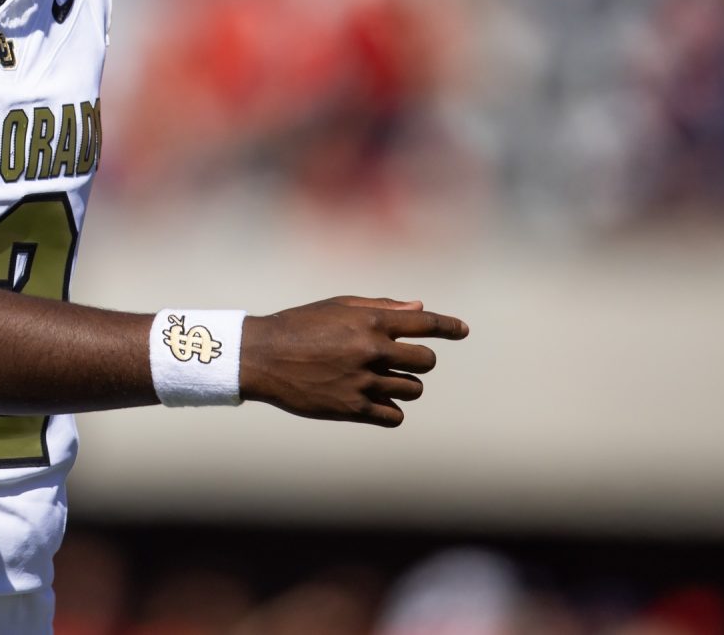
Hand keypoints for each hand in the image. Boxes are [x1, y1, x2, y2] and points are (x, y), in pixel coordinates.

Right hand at [239, 296, 467, 427]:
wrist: (261, 357)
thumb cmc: (299, 326)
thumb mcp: (337, 307)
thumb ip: (380, 308)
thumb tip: (419, 308)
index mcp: (369, 321)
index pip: (425, 323)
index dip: (448, 326)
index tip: (462, 330)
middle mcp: (371, 350)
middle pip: (425, 361)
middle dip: (417, 360)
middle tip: (396, 361)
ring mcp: (363, 381)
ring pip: (412, 389)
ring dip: (403, 385)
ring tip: (379, 381)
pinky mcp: (353, 408)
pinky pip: (394, 416)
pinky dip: (389, 410)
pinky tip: (373, 402)